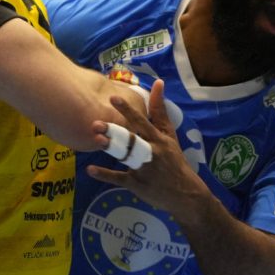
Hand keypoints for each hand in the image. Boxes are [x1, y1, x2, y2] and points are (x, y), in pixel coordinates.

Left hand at [86, 79, 207, 215]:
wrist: (184, 192)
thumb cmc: (174, 160)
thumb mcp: (170, 135)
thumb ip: (160, 111)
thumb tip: (158, 82)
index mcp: (158, 139)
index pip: (142, 122)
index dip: (128, 111)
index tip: (113, 99)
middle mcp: (151, 152)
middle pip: (131, 139)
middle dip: (114, 132)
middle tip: (96, 123)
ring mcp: (143, 169)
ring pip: (125, 157)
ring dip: (111, 149)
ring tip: (96, 140)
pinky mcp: (136, 184)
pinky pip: (119, 178)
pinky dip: (105, 175)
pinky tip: (90, 169)